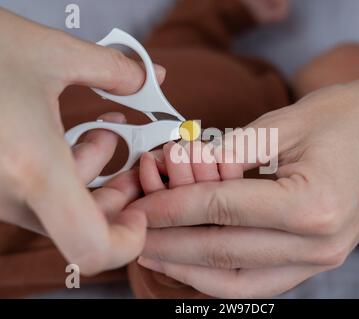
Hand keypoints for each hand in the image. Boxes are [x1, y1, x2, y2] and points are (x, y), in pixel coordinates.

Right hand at [0, 9, 164, 274]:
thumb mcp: (54, 53)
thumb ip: (114, 69)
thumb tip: (149, 74)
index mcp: (33, 168)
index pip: (90, 248)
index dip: (127, 241)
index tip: (141, 210)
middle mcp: (8, 194)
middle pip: (83, 223)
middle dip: (118, 190)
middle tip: (134, 153)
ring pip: (61, 206)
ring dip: (91, 174)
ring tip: (100, 131)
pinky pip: (37, 194)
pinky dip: (64, 173)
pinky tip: (68, 135)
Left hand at [132, 67, 358, 296]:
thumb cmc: (349, 115)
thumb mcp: (285, 123)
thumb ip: (232, 152)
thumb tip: (185, 171)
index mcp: (312, 205)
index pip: (221, 211)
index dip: (171, 208)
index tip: (138, 206)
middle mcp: (320, 244)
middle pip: (225, 252)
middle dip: (171, 243)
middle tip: (134, 235)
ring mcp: (323, 258)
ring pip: (240, 282)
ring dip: (191, 270)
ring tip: (155, 255)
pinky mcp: (319, 258)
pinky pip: (262, 281)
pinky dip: (224, 277)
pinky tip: (197, 263)